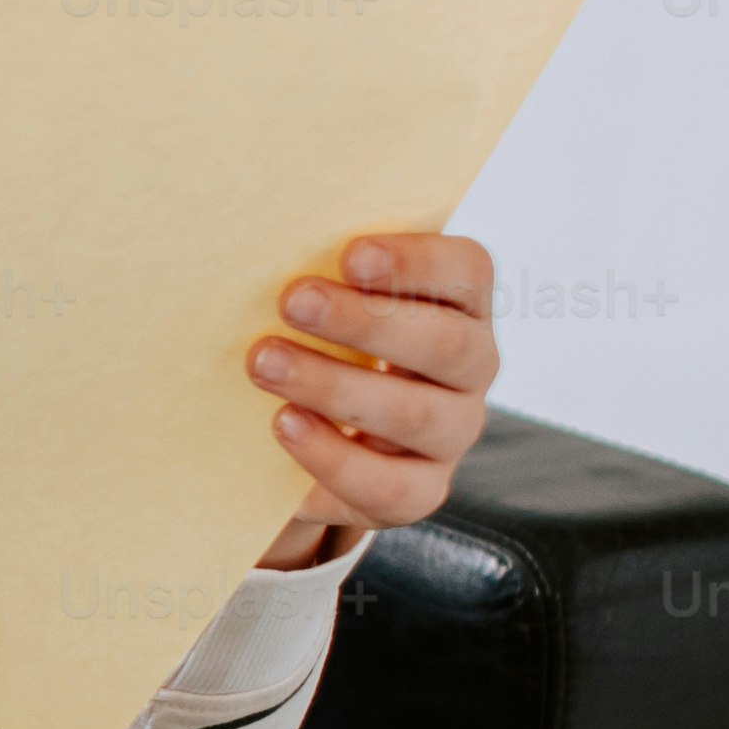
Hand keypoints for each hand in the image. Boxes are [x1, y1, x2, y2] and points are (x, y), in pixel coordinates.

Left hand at [249, 232, 502, 567]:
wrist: (318, 438)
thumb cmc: (324, 343)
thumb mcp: (328, 303)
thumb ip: (322, 275)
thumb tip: (257, 239)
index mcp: (460, 305)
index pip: (467, 271)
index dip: (416, 262)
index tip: (351, 254)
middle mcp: (471, 367)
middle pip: (446, 344)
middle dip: (364, 322)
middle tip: (291, 300)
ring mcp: (453, 433)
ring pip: (418, 415)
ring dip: (336, 386)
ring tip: (265, 363)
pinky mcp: (421, 490)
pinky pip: (390, 484)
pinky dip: (333, 456)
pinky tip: (284, 425)